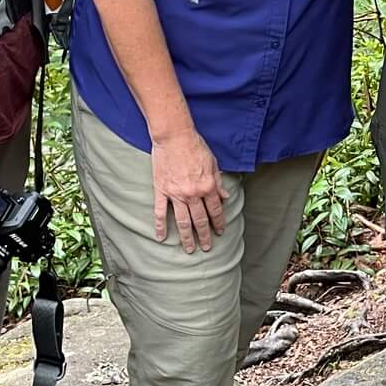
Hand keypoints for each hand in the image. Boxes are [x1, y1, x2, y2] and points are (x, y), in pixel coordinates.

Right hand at [152, 128, 226, 252]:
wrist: (174, 136)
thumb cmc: (195, 146)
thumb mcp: (213, 163)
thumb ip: (218, 182)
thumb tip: (225, 197)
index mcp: (208, 186)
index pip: (215, 210)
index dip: (219, 222)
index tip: (220, 232)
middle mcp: (193, 194)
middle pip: (200, 220)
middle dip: (205, 235)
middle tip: (207, 247)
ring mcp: (176, 194)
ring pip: (183, 221)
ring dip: (187, 237)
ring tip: (190, 249)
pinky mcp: (161, 190)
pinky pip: (160, 212)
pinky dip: (160, 226)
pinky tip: (161, 238)